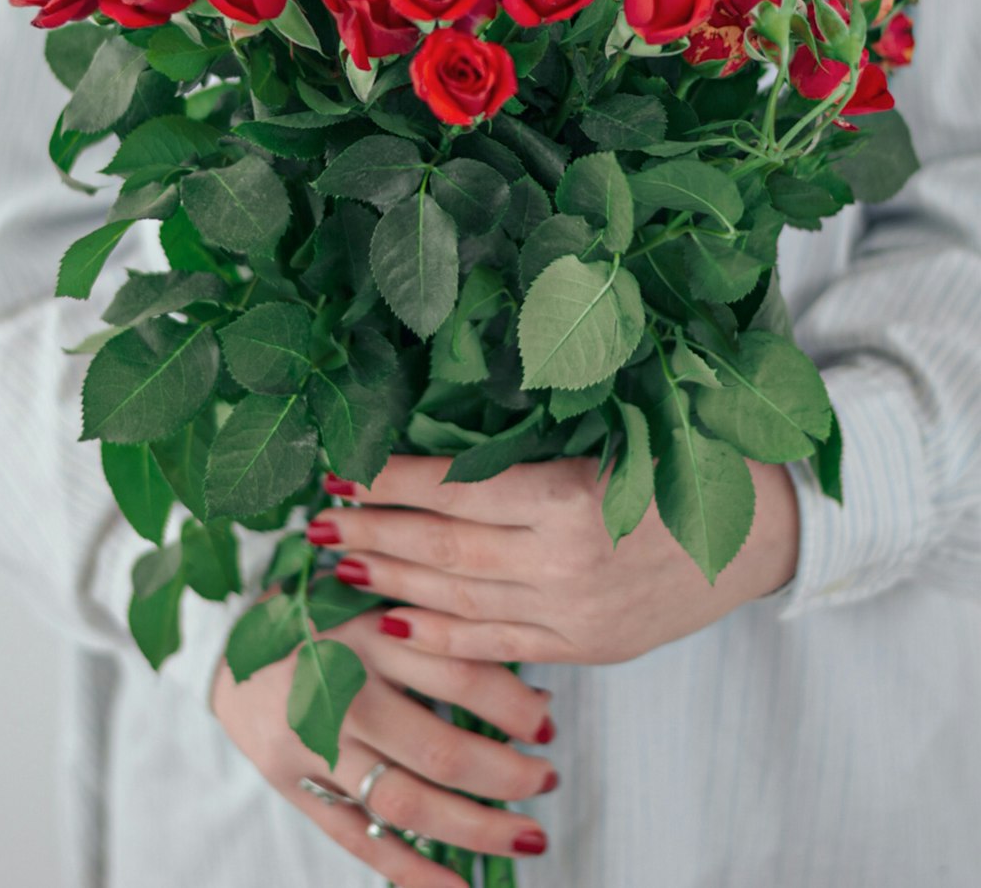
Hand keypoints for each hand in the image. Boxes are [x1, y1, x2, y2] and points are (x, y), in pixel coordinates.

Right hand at [211, 604, 557, 887]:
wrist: (226, 642)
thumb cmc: (324, 613)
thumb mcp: (380, 600)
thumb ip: (443, 635)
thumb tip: (534, 691)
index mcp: (369, 633)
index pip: (460, 676)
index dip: (515, 707)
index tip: (549, 723)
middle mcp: (342, 692)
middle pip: (440, 751)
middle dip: (508, 776)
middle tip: (548, 780)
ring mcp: (315, 748)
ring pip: (407, 803)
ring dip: (477, 829)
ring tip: (528, 837)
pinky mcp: (296, 788)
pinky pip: (359, 840)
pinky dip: (412, 872)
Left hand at [306, 456, 798, 665]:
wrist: (764, 531)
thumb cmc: (690, 460)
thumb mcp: (617, 434)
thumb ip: (534, 444)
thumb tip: (446, 432)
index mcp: (570, 496)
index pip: (454, 491)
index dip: (390, 480)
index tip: (342, 469)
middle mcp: (563, 562)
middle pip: (442, 550)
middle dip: (372, 533)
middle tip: (315, 521)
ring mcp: (572, 614)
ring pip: (459, 602)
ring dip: (391, 582)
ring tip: (339, 564)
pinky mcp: (584, 647)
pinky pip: (497, 647)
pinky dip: (440, 639)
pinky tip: (393, 624)